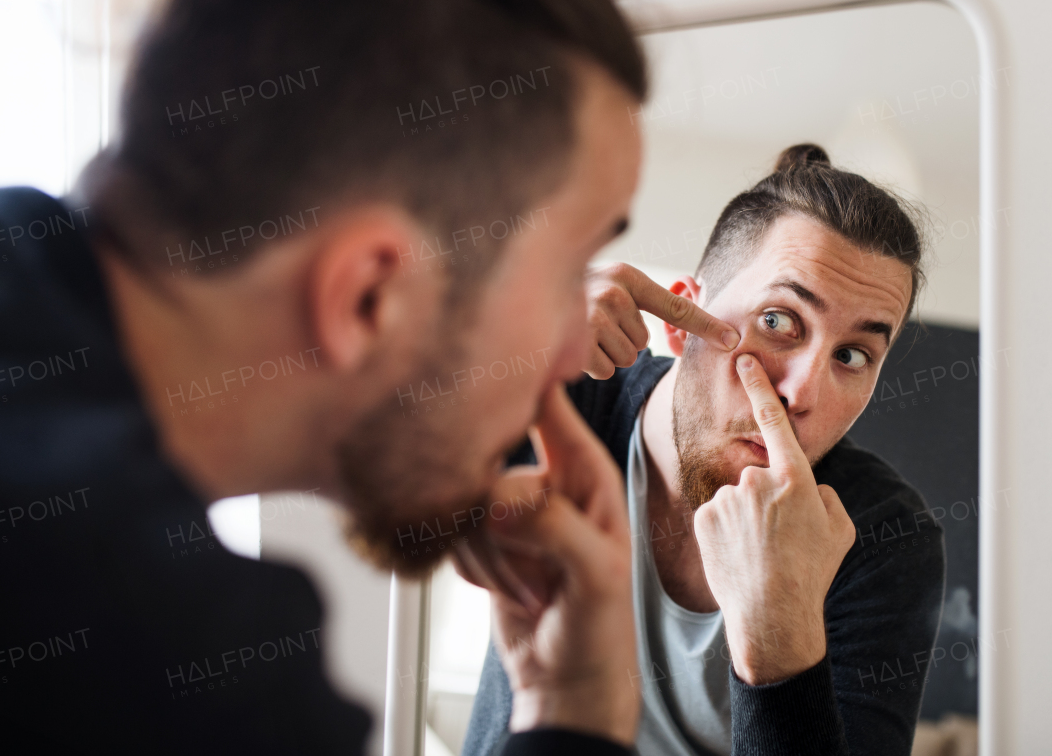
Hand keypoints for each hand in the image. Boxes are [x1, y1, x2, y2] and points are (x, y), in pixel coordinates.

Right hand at [454, 384, 638, 744]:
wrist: (568, 683)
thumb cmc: (600, 631)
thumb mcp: (597, 576)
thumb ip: (553, 527)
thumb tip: (498, 498)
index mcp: (586, 473)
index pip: (552, 409)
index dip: (521, 382)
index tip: (487, 369)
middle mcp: (546, 482)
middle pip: (490, 459)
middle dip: (497, 519)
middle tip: (527, 566)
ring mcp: (511, 511)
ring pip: (464, 503)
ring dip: (488, 557)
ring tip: (530, 592)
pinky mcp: (482, 538)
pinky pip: (452, 532)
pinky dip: (470, 568)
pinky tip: (506, 592)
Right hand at [583, 262, 739, 378]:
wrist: (526, 293)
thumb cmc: (579, 296)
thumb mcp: (615, 287)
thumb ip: (649, 301)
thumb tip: (698, 311)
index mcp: (628, 277)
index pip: (677, 307)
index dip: (708, 325)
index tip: (733, 340)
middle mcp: (614, 292)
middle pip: (644, 343)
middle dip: (623, 341)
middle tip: (597, 324)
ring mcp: (594, 316)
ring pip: (626, 359)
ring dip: (608, 354)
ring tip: (586, 332)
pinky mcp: (579, 341)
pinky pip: (606, 370)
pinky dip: (593, 365)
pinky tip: (576, 345)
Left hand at [693, 354, 856, 684]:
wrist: (773, 615)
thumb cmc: (811, 573)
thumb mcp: (839, 528)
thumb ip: (824, 494)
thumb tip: (807, 485)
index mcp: (794, 478)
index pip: (773, 420)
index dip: (759, 386)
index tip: (745, 360)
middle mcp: (756, 480)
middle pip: (758, 477)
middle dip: (765, 500)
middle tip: (778, 538)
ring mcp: (727, 499)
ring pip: (736, 498)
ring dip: (745, 518)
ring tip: (759, 552)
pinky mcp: (704, 518)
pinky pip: (717, 515)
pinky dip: (725, 532)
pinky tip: (739, 556)